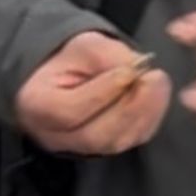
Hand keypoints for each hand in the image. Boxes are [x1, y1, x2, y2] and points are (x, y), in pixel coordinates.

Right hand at [15, 31, 171, 155]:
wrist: (63, 75)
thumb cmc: (67, 60)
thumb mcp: (83, 45)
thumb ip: (107, 55)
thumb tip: (137, 68)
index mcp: (37, 106)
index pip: (70, 110)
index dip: (104, 93)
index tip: (130, 71)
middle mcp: (54, 135)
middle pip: (95, 135)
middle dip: (131, 107)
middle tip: (154, 78)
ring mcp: (78, 148)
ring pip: (115, 142)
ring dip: (145, 112)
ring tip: (158, 83)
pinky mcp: (104, 150)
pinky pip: (130, 141)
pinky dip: (149, 119)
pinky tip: (158, 96)